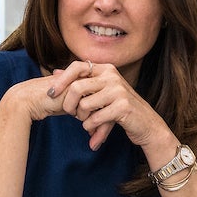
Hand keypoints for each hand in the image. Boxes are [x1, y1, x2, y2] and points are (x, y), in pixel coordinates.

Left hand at [47, 61, 169, 150]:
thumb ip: (79, 82)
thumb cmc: (118, 108)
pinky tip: (95, 130)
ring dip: (82, 119)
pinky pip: (94, 118)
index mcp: (105, 69)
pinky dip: (91, 127)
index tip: (50, 94)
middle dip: (68, 105)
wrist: (145, 124)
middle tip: (71, 114)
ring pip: (84, 105)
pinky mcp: (123, 106)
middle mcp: (112, 76)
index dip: (61, 80)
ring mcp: (118, 90)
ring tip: (88, 123)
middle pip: (76, 87)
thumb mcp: (99, 92)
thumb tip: (55, 71)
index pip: (76, 66)